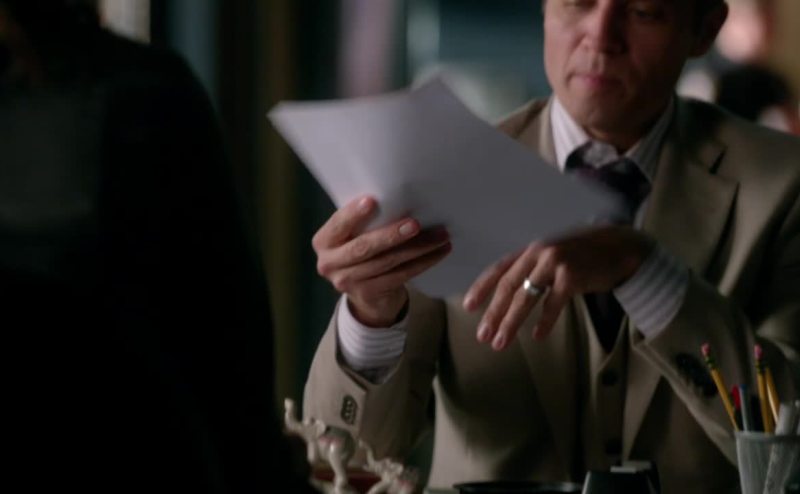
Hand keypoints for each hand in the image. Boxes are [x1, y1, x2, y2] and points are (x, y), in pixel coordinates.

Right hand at [313, 196, 451, 326]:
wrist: (365, 294)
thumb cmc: (362, 249)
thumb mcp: (354, 234)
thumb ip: (364, 221)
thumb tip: (398, 196)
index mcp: (323, 241)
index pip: (338, 225)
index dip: (353, 214)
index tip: (372, 201)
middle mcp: (329, 263)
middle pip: (364, 247)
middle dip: (392, 235)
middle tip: (416, 224)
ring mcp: (347, 282)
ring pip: (387, 262)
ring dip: (417, 248)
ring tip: (440, 236)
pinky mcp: (368, 294)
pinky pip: (400, 276)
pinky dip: (422, 263)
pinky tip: (438, 252)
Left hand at [463, 225, 652, 349]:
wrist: (618, 247)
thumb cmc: (582, 256)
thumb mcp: (553, 256)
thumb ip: (532, 269)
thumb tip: (508, 295)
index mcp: (530, 250)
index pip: (499, 269)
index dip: (481, 287)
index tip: (467, 306)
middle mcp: (538, 253)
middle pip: (508, 287)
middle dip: (493, 313)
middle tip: (482, 335)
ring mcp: (554, 263)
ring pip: (526, 297)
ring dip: (511, 322)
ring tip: (501, 342)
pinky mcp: (572, 275)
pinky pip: (553, 303)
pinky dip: (544, 321)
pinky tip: (536, 335)